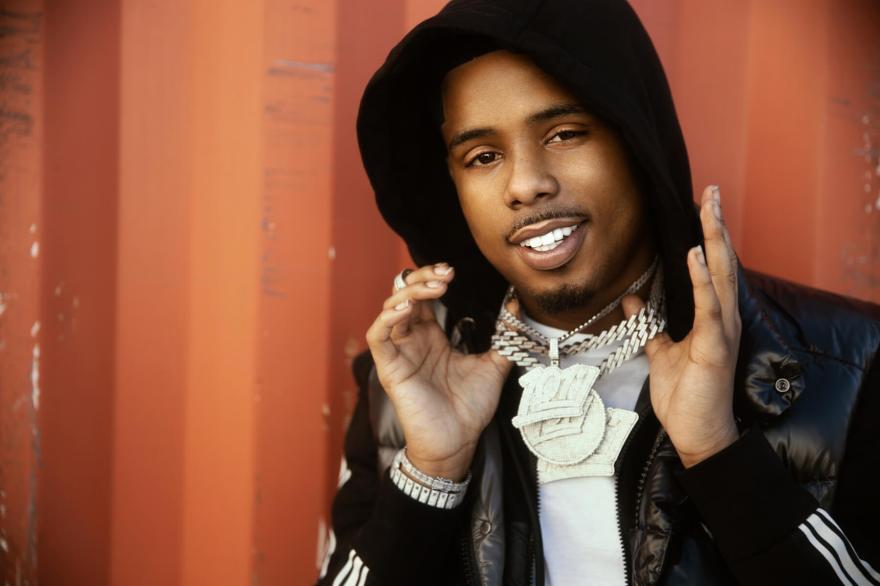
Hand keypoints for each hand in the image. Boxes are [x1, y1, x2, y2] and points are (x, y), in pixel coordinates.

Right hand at [365, 263, 512, 480]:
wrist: (458, 443)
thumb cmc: (469, 408)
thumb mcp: (493, 366)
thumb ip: (505, 337)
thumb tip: (518, 306)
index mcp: (431, 337)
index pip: (423, 296)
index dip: (432, 278)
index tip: (452, 271)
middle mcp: (412, 340)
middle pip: (404, 295)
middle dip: (421, 278)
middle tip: (445, 274)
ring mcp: (399, 353)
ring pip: (390, 309)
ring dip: (408, 292)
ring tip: (434, 288)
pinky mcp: (389, 368)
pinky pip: (378, 337)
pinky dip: (387, 318)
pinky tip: (406, 309)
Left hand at [623, 185, 740, 467]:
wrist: (698, 433)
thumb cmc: (686, 395)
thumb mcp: (662, 351)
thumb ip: (650, 324)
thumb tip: (633, 298)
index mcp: (712, 318)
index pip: (711, 268)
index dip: (708, 236)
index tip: (701, 206)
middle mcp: (723, 318)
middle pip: (721, 263)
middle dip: (716, 225)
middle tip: (712, 191)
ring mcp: (722, 331)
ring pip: (720, 276)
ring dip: (714, 241)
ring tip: (709, 209)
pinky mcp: (714, 347)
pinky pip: (710, 308)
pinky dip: (701, 280)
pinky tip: (695, 255)